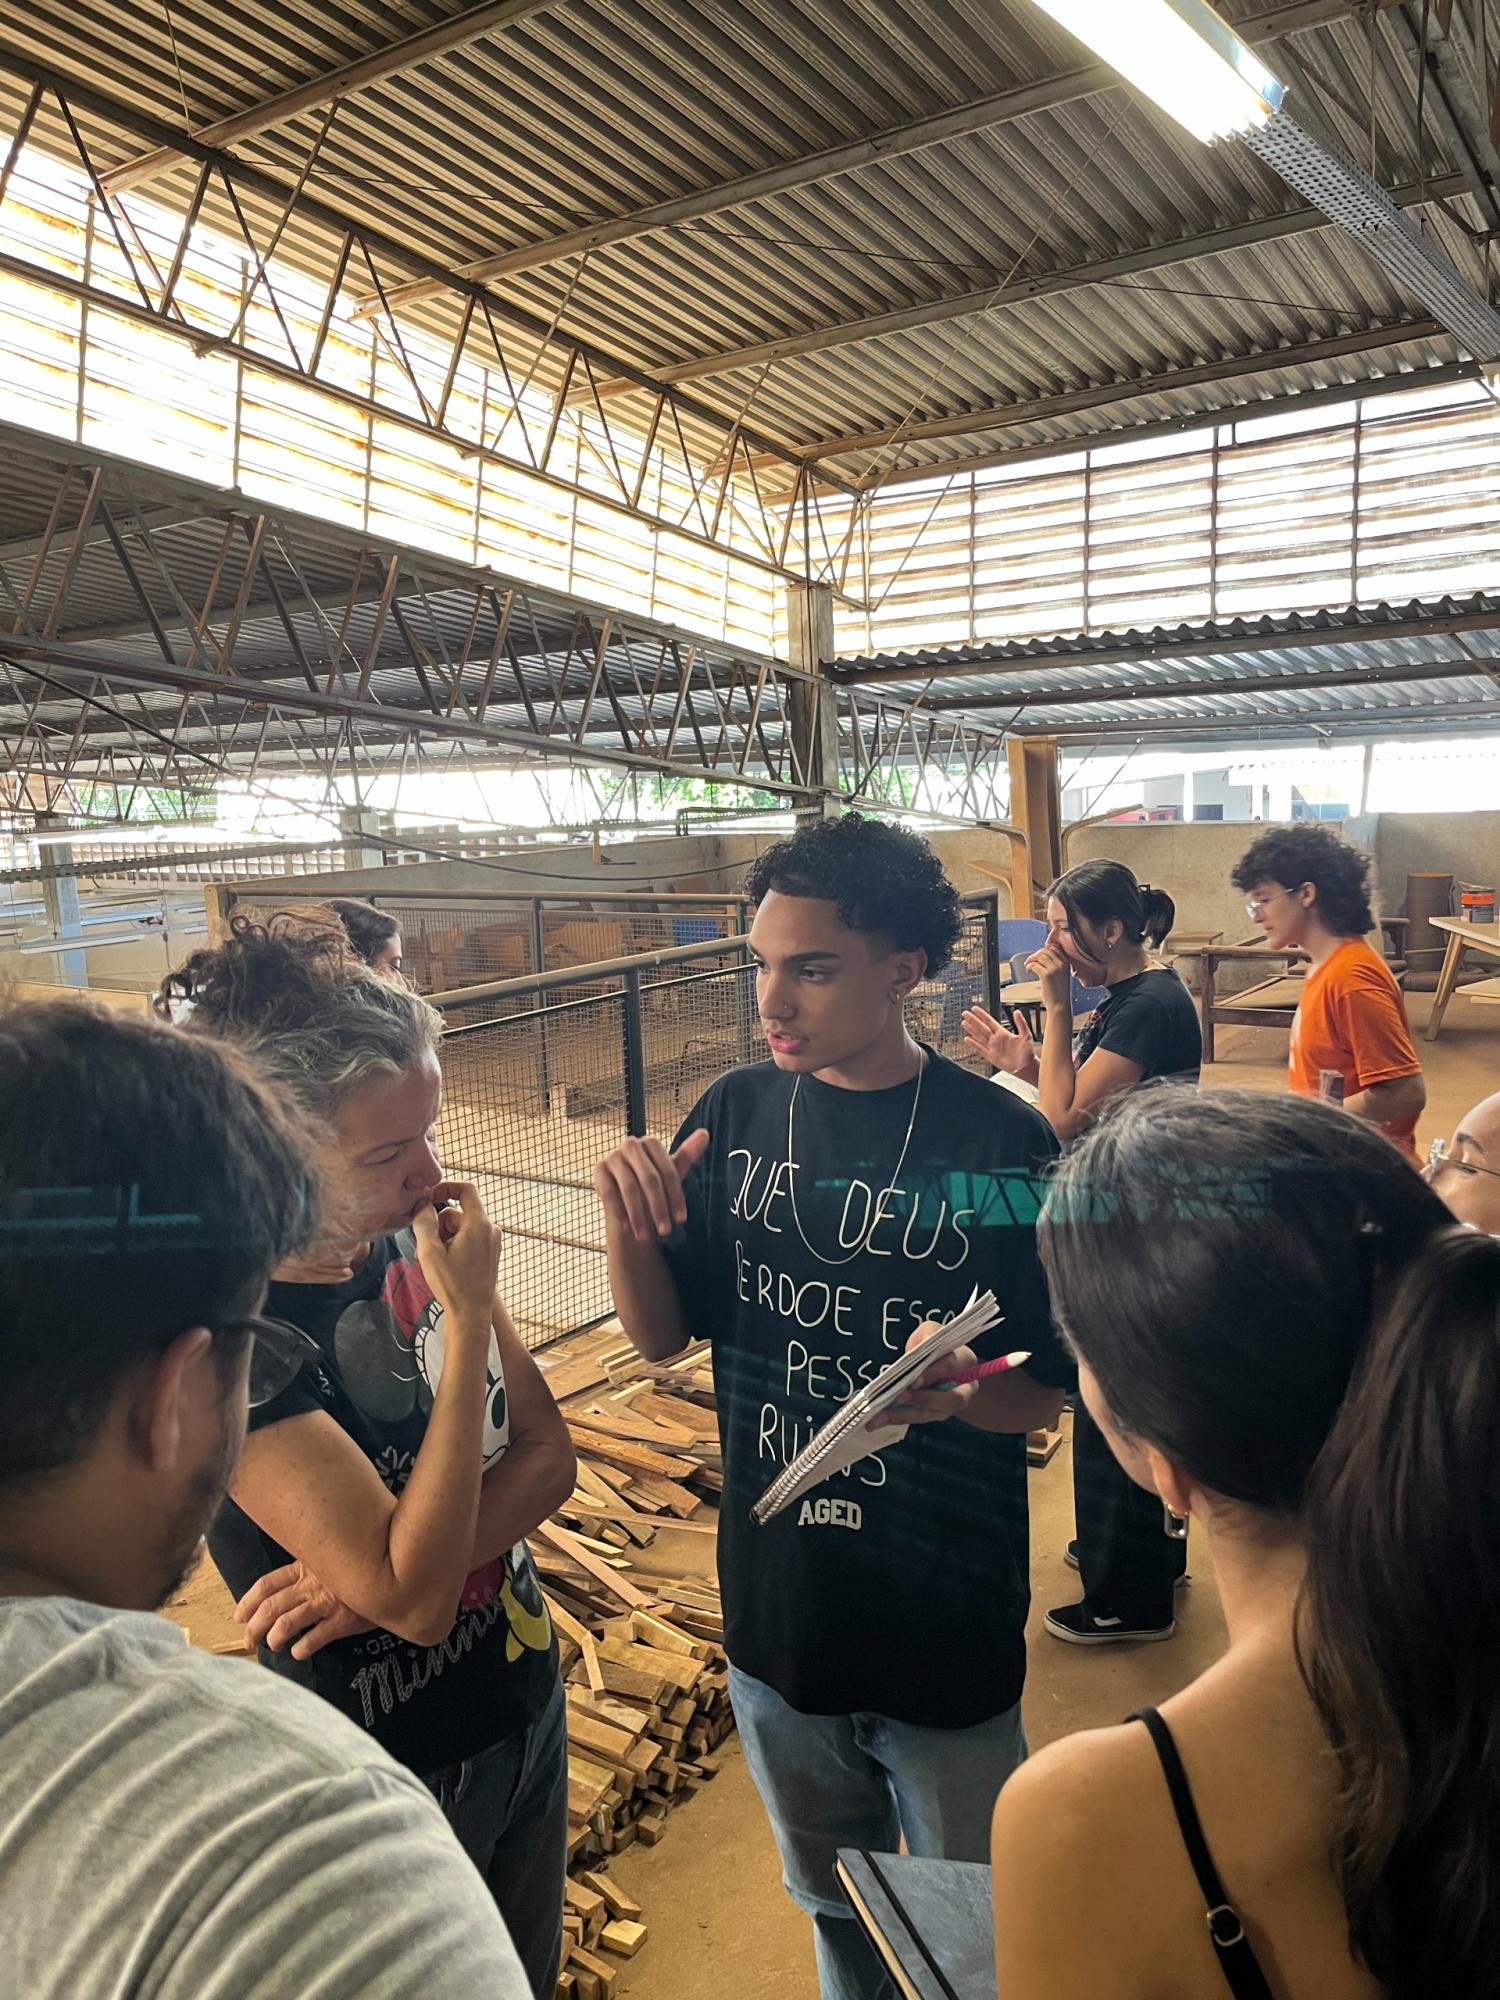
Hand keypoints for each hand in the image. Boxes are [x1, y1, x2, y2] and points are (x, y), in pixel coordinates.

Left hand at [236, 1562, 374, 1659]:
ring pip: (287, 1623)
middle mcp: (312, 1585)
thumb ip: (310, 1569)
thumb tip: (285, 1585)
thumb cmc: (360, 1567)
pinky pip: (314, 1638)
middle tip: (249, 1641)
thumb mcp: (332, 1561)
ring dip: (274, 1638)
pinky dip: (301, 1648)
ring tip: (273, 1646)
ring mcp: (327, 1602)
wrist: (393, 1575)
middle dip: (254, 1627)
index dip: (248, 1601)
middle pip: (271, 1606)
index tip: (239, 1616)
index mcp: (306, 1567)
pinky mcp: (343, 1620)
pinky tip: (298, 1653)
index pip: (267, 1584)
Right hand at [411, 1181, 500, 1333]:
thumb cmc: (452, 1285)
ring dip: (446, 1237)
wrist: (471, 1315)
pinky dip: (455, 1245)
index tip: (429, 1197)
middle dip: (440, 1224)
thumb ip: (424, 1223)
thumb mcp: (430, 1252)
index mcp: (479, 1224)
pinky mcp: (490, 1254)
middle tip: (428, 1247)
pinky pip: (469, 1239)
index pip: (466, 1189)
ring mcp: (492, 1242)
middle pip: (459, 1212)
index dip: (446, 1187)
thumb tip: (422, 1204)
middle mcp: (490, 1229)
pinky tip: (446, 1265)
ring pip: (462, 1227)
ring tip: (437, 1260)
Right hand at [594, 1128, 710, 1243]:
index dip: (675, 1197)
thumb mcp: (672, 1173)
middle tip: (665, 1231)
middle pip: (650, 1180)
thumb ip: (687, 1155)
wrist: (626, 1200)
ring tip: (646, 1236)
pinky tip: (627, 1228)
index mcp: (651, 1143)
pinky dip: (619, 1212)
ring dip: (639, 1216)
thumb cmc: (652, 1186)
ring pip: (630, 1189)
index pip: (667, 1171)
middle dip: (659, 1209)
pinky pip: (609, 1193)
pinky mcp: (598, 1170)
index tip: (681, 1220)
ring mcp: (613, 1156)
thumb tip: (705, 1134)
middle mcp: (631, 1145)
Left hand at [866, 1322, 978, 1431]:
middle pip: (953, 1399)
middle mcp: (964, 1386)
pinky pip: (917, 1418)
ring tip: (881, 1414)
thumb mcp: (929, 1332)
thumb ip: (927, 1334)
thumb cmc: (931, 1344)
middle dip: (925, 1399)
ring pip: (932, 1413)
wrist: (930, 1361)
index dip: (935, 1372)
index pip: (954, 1365)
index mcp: (965, 1360)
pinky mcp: (934, 1414)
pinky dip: (897, 1418)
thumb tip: (924, 1343)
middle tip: (900, 1396)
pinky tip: (878, 1419)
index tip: (915, 1379)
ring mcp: (949, 1405)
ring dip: (905, 1413)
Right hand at [962, 1004, 1034, 1075]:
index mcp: (1003, 1033)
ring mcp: (992, 1047)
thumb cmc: (1027, 1052)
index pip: (989, 1021)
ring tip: (964, 1023)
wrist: (1025, 1067)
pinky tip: (967, 1039)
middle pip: (981, 1027)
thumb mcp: (1026, 1035)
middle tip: (964, 1013)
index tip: (974, 1008)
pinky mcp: (990, 1056)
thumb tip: (1017, 1011)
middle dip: (973, 1020)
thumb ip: (1021, 1023)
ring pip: (979, 1037)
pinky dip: (973, 1044)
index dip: (982, 1015)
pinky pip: (980, 1049)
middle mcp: (996, 1039)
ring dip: (971, 1030)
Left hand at [1024, 945, 1072, 1012]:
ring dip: (1031, 959)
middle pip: (1045, 951)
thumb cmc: (1059, 992)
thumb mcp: (1063, 975)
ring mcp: (1054, 969)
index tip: (1038, 956)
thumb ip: (1057, 965)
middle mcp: (1062, 964)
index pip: (1054, 948)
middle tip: (1031, 961)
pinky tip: (1028, 970)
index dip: (1044, 951)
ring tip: (1028, 965)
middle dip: (1036, 954)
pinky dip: (1029, 966)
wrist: (1060, 1006)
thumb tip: (1044, 957)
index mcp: (1066, 963)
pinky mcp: (1046, 975)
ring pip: (1039, 956)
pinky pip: (1034, 965)